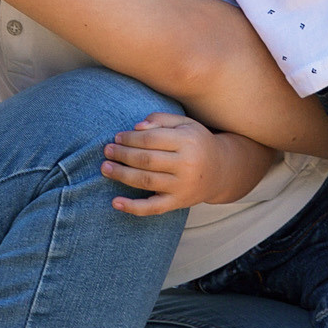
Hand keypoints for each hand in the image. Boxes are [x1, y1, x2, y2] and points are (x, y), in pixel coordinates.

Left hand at [102, 114, 277, 215]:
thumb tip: (136, 128)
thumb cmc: (196, 142)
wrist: (222, 170)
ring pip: (146, 181)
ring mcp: (182, 186)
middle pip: (146, 160)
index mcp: (187, 141)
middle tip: (107, 151)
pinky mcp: (178, 203)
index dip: (130, 138)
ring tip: (105, 168)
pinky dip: (132, 207)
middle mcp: (186, 164)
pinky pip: (153, 208)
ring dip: (121, 175)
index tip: (117, 138)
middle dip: (122, 155)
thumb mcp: (184, 124)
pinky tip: (115, 202)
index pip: (151, 139)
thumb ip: (160, 120)